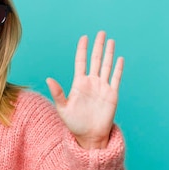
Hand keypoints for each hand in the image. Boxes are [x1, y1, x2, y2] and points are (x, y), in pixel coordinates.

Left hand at [46, 31, 123, 148]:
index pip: (81, 62)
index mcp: (79, 84)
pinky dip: (118, 69)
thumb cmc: (74, 124)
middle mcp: (91, 82)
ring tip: (110, 41)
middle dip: (97, 46)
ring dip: (109, 53)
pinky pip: (116, 79)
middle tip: (100, 32)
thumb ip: (58, 93)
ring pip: (107, 66)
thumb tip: (48, 79)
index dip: (82, 49)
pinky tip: (120, 58)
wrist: (89, 136)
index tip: (84, 37)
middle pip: (95, 60)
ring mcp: (102, 87)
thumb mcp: (63, 108)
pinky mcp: (112, 95)